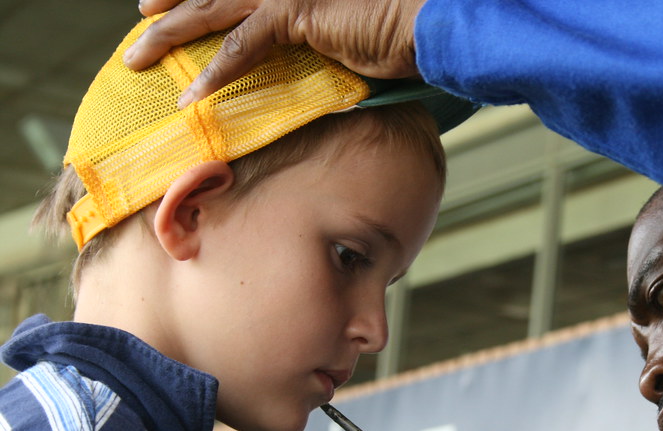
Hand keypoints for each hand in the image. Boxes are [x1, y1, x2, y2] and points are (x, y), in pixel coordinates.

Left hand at [123, 0, 426, 106]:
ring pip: (211, 9)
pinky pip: (241, 46)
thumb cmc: (405, 27)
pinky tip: (190, 96)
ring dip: (170, 36)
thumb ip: (322, 37)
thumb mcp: (353, 29)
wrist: (430, 21)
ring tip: (138, 58)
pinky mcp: (293, 12)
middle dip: (172, 4)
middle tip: (142, 17)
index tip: (174, 1)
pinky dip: (213, 74)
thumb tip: (314, 55)